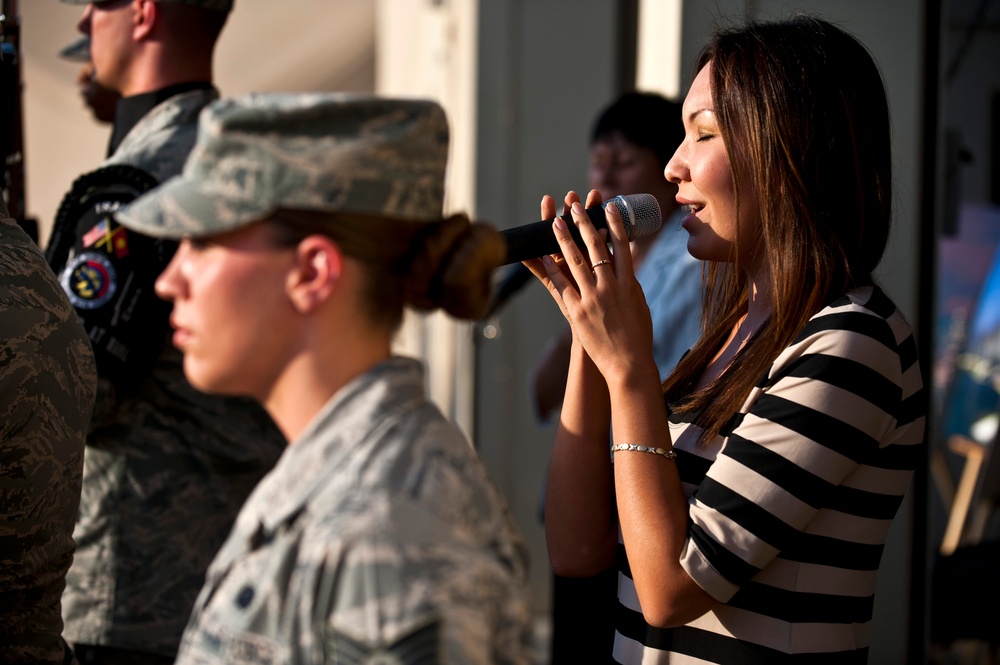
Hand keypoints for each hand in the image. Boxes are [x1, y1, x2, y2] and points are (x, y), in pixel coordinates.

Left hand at [524, 189, 655, 385]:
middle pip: (595, 248)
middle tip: (574, 205)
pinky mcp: (577, 312)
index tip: (608, 207)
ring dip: (563, 239)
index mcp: (629, 284)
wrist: (628, 364)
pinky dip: (551, 268)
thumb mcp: (639, 304)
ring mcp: (592, 299)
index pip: (622, 247)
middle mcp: (610, 287)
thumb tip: (624, 265)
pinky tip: (543, 254)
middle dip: (583, 224)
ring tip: (553, 221)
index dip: (614, 224)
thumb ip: (630, 283)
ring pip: (575, 262)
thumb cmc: (638, 336)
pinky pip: (561, 285)